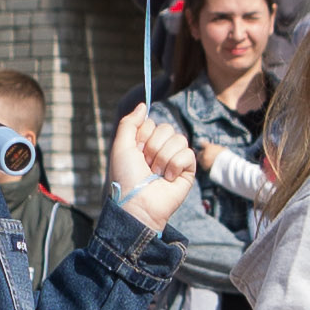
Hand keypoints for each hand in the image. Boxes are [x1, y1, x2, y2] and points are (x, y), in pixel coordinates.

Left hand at [107, 104, 194, 221]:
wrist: (138, 204)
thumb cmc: (126, 178)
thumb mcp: (121, 146)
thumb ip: (129, 122)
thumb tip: (143, 104)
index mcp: (144, 144)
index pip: (152, 123)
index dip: (143, 136)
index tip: (136, 152)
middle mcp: (160, 150)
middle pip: (167, 128)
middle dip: (153, 147)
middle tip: (146, 164)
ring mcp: (175, 160)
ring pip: (179, 139)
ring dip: (163, 158)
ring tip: (156, 174)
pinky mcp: (188, 170)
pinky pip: (188, 153)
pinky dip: (175, 165)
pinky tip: (168, 179)